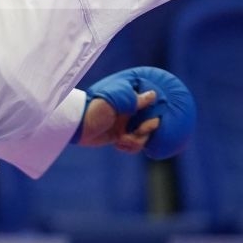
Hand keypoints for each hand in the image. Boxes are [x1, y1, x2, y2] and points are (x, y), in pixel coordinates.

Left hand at [82, 65, 196, 157]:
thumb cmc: (94, 109)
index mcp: (128, 98)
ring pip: (144, 136)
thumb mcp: (116, 101)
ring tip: (124, 139)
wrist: (77, 127)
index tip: (165, 109)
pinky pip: (134, 145)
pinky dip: (129, 147)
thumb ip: (135, 99)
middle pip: (152, 122)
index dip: (157, 106)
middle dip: (148, 129)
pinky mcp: (120, 137)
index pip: (149, 99)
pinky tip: (118, 144)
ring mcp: (125, 124)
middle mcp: (129, 111)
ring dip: (136, 141)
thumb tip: (153, 95)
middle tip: (144, 128)